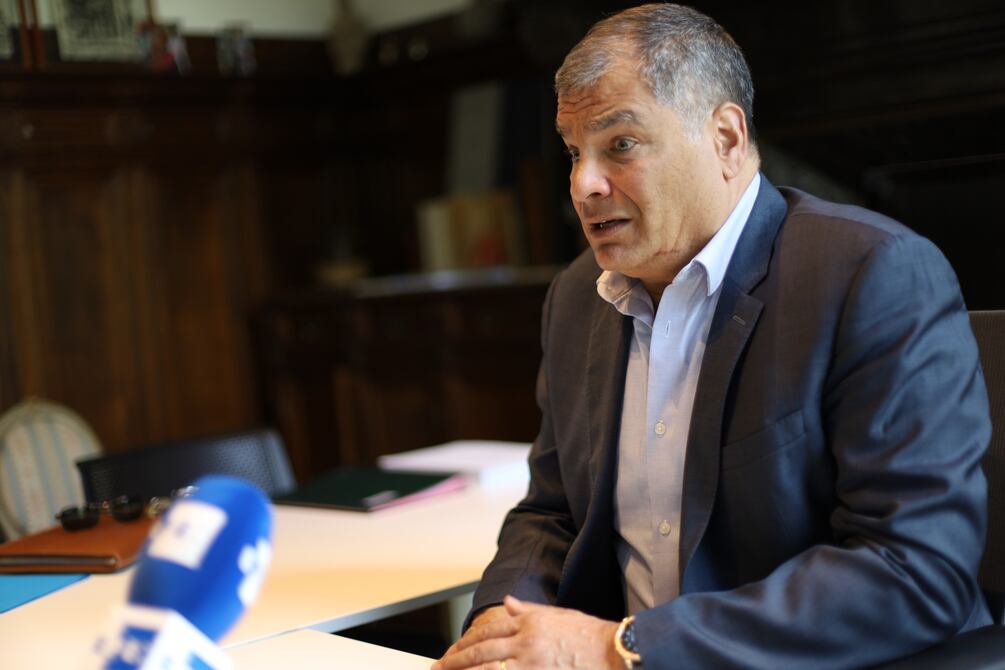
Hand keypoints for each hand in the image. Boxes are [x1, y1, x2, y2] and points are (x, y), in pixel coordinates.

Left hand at [431, 595, 621, 669]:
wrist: (612, 650)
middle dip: (456, 661)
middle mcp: (526, 642)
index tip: (452, 651)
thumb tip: (508, 603)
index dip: (466, 642)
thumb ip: (528, 610)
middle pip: (481, 652)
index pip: (488, 632)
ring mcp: (530, 663)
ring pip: (488, 669)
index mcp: (529, 623)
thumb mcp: (556, 615)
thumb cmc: (588, 634)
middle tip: (438, 667)